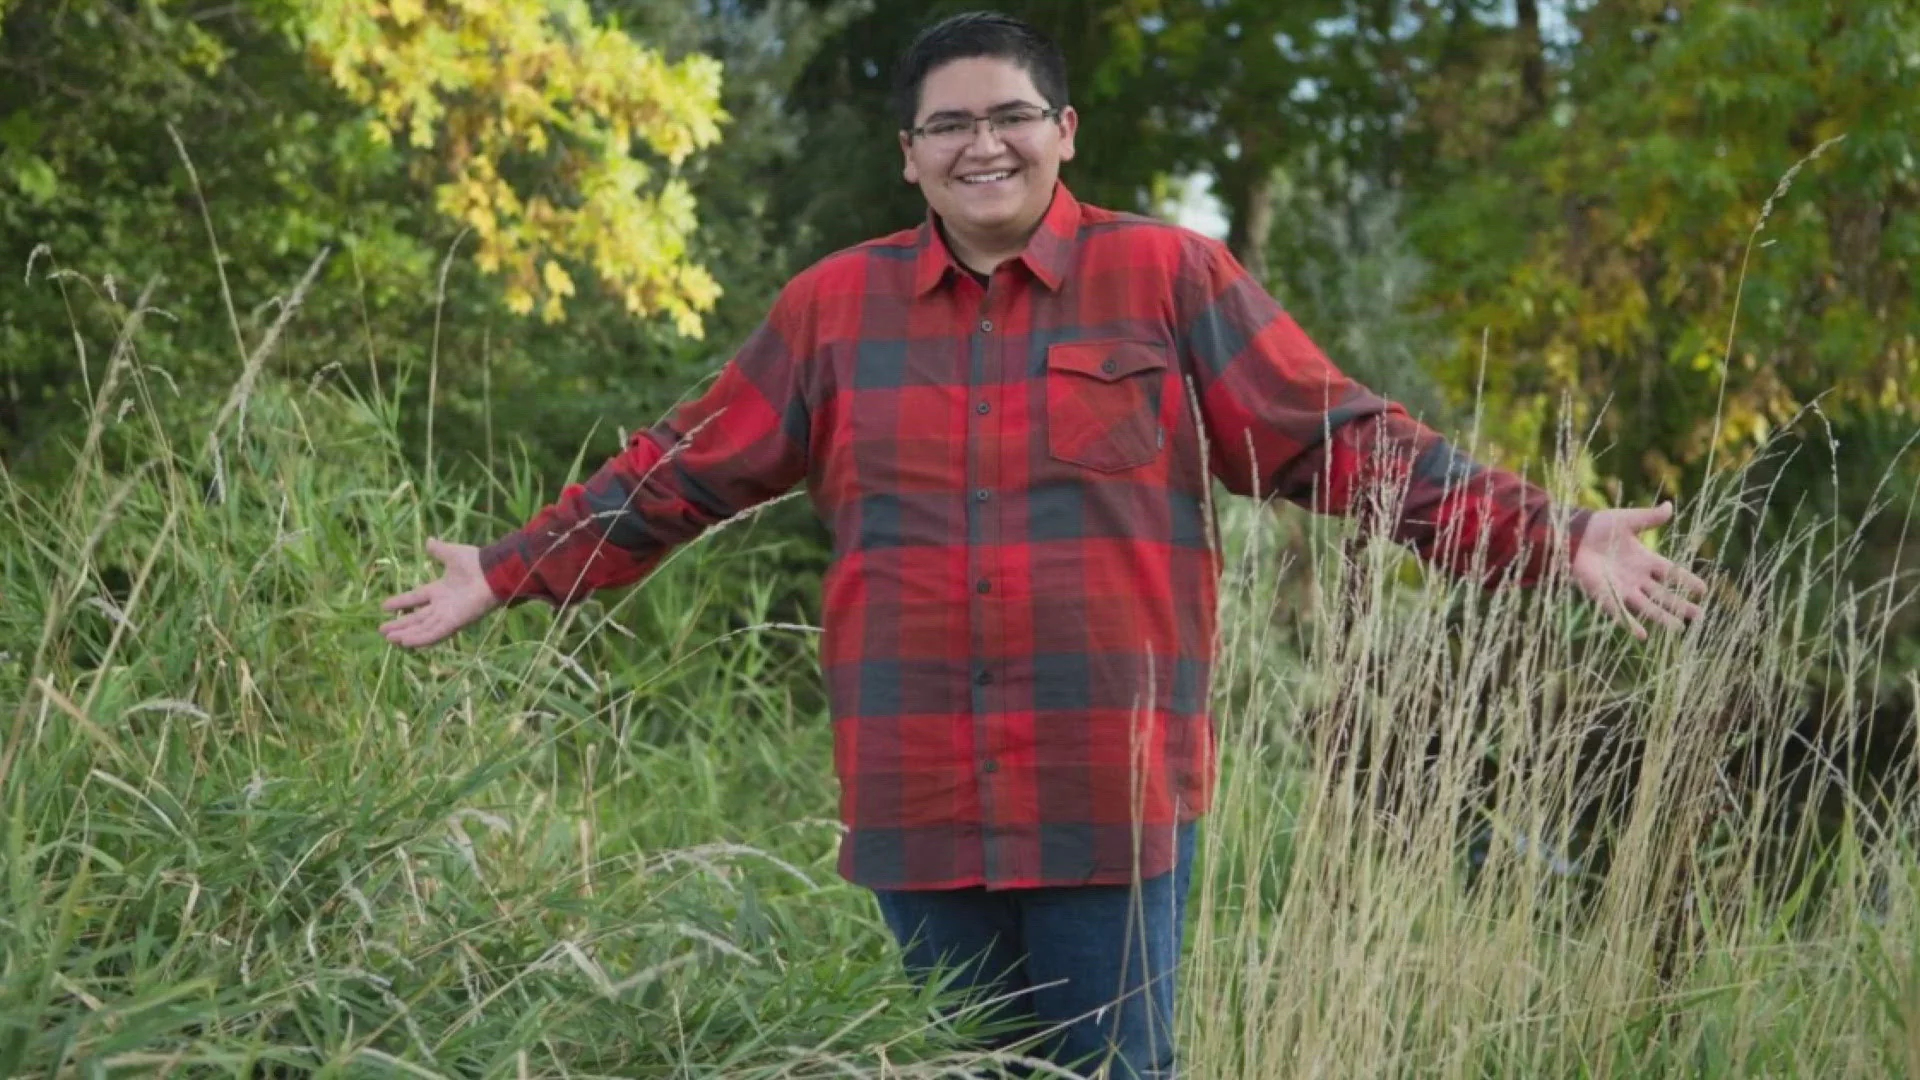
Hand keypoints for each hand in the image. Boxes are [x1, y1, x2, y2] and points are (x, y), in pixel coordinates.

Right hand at [380, 537, 501, 648]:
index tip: (384, 607)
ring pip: (423, 628)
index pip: (416, 598)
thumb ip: (439, 550)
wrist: (494, 572)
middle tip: (382, 631)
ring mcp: (448, 615)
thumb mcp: (452, 554)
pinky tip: (405, 642)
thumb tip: (429, 540)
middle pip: (417, 618)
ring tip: (389, 639)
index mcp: (441, 589)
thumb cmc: (476, 563)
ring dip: (407, 634)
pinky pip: (434, 633)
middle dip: (400, 624)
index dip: (401, 602)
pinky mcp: (454, 623)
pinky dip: (420, 638)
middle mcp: (443, 605)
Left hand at [1570, 502, 1706, 640]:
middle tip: (1699, 616)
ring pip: (1646, 606)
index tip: (1704, 590)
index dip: (1686, 580)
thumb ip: (1649, 517)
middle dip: (1680, 605)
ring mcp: (1621, 587)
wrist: (1570, 534)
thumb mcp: (1628, 520)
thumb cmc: (1598, 526)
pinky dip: (1630, 623)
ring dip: (1662, 617)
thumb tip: (1670, 506)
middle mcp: (1636, 577)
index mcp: (1644, 559)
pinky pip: (1620, 612)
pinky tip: (1643, 636)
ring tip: (1679, 628)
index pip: (1671, 573)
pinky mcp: (1604, 594)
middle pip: (1663, 594)